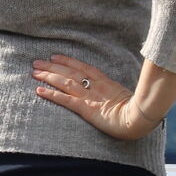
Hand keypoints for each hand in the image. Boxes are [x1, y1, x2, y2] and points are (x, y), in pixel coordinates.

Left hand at [31, 55, 158, 139]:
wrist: (140, 118)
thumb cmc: (138, 111)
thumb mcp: (127, 98)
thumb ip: (117, 96)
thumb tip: (115, 98)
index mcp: (106, 82)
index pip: (83, 67)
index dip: (68, 61)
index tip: (55, 57)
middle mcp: (96, 86)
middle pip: (70, 72)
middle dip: (52, 67)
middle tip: (37, 62)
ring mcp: (90, 96)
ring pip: (65, 82)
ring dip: (48, 76)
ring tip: (34, 72)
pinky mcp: (86, 109)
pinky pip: (65, 100)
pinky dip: (51, 94)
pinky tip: (39, 91)